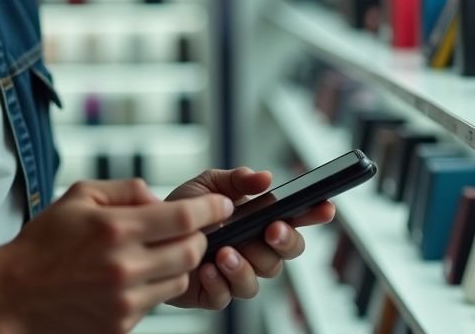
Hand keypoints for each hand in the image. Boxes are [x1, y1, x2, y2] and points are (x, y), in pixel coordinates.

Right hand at [0, 178, 232, 332]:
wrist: (13, 297)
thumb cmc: (44, 243)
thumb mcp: (80, 196)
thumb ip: (126, 189)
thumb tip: (160, 197)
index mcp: (116, 229)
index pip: (185, 218)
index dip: (212, 209)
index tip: (223, 205)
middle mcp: (124, 266)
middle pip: (192, 250)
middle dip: (200, 236)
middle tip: (191, 228)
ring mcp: (125, 300)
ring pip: (181, 278)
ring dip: (180, 263)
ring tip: (158, 252)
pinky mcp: (122, 323)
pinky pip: (158, 300)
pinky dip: (156, 285)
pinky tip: (136, 275)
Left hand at [164, 167, 335, 309]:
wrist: (149, 236)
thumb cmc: (182, 211)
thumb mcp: (208, 186)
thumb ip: (237, 180)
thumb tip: (264, 178)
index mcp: (258, 221)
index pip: (295, 219)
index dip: (314, 214)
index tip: (326, 207)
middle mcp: (255, 249)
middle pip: (288, 253)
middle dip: (285, 241)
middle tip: (272, 230)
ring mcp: (238, 273)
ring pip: (261, 278)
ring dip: (245, 265)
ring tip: (224, 252)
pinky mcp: (216, 294)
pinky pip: (228, 296)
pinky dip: (219, 282)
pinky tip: (206, 268)